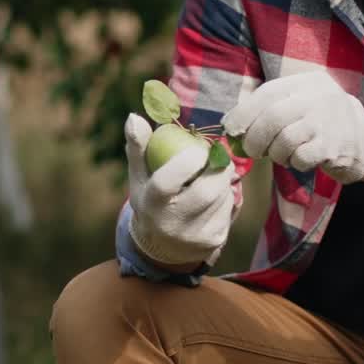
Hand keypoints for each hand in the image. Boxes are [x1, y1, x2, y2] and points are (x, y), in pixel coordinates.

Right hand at [125, 113, 236, 266]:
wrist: (162, 245)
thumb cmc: (150, 198)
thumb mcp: (139, 175)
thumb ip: (138, 146)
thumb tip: (134, 117)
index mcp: (151, 204)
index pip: (167, 182)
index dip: (188, 161)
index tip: (198, 150)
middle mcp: (171, 225)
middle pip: (206, 192)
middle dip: (217, 169)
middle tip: (216, 158)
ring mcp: (194, 236)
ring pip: (222, 198)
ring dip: (223, 182)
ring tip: (211, 178)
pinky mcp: (214, 241)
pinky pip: (229, 210)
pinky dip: (226, 197)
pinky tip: (214, 198)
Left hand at [222, 70, 363, 191]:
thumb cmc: (323, 123)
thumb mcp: (302, 102)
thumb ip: (272, 107)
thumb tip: (231, 124)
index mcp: (307, 82)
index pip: (268, 93)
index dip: (244, 112)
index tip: (231, 128)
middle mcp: (319, 97)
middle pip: (273, 117)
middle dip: (255, 138)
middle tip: (252, 150)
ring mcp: (329, 122)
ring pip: (284, 140)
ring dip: (276, 154)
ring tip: (282, 155)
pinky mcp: (334, 147)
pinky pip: (300, 158)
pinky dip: (294, 163)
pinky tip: (300, 160)